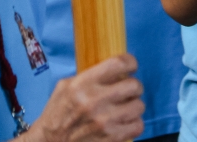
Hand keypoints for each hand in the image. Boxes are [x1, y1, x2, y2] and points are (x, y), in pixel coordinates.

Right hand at [25, 54, 143, 141]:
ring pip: (139, 105)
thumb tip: (114, 67)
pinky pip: (138, 125)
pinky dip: (133, 124)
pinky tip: (123, 122)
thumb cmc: (57, 114)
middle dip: (133, 87)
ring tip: (124, 108)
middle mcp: (93, 101)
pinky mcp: (110, 137)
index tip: (131, 66)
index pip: (118, 64)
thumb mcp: (65, 86)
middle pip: (134, 85)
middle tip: (128, 91)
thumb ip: (88, 75)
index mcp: (82, 85)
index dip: (130, 62)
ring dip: (133, 106)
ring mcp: (103, 121)